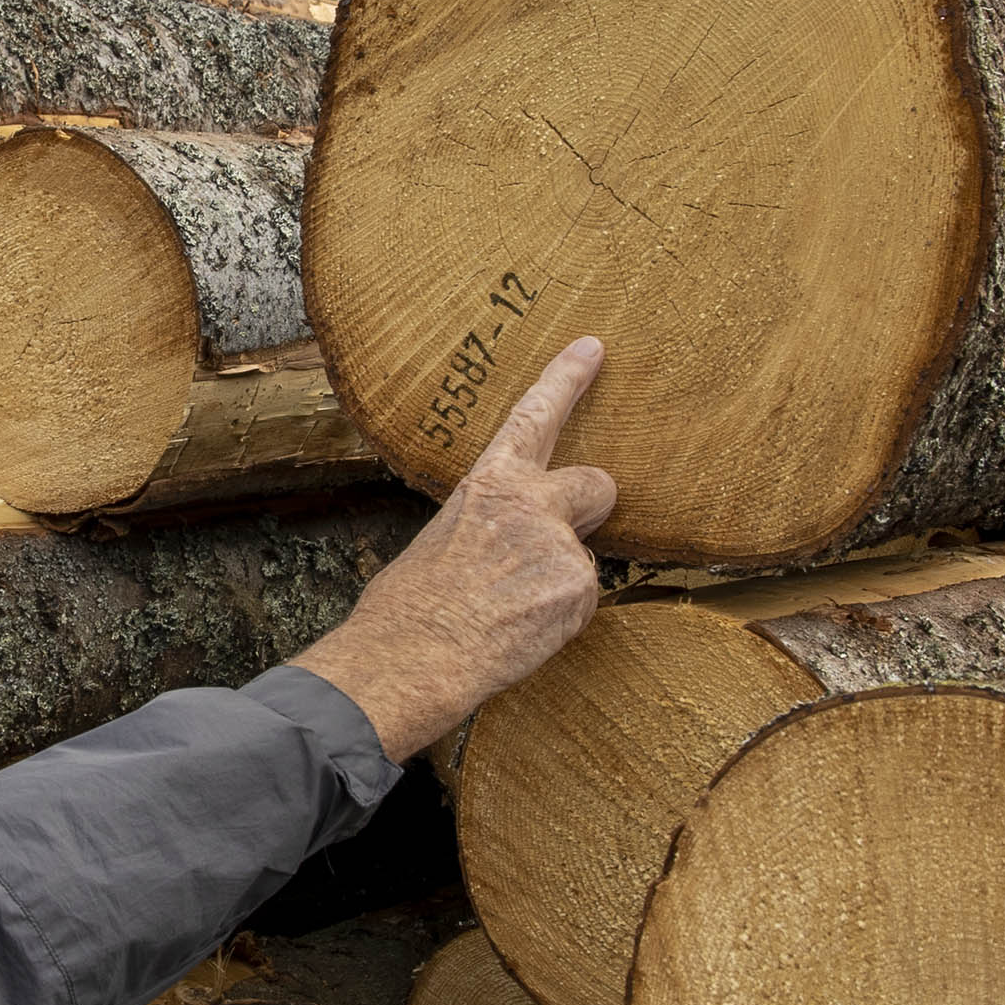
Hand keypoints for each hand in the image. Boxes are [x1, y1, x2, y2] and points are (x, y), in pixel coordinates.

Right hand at [296, 337, 616, 759]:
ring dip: (553, 589)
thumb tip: (505, 550)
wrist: (410, 657)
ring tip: (502, 616)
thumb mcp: (441, 543)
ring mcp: (561, 545)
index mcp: (488, 485)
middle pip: (597, 484)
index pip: (534, 417)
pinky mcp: (579, 589)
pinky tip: (518, 635)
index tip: (593, 347)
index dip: (566, 380)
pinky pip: (579, 605)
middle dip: (590, 506)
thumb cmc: (407, 609)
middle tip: (559, 541)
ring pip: (578, 564)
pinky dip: (556, 622)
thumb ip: (489, 529)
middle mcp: (532, 504)